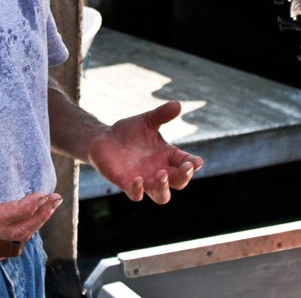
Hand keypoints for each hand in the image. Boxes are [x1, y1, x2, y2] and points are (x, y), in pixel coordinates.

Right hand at [0, 143, 60, 241]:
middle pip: (14, 229)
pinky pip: (13, 231)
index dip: (23, 209)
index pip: (0, 216)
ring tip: (54, 202)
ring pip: (16, 234)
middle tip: (55, 197)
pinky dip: (31, 222)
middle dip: (38, 215)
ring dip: (38, 220)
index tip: (41, 195)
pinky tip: (42, 208)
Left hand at [88, 101, 203, 203]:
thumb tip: (178, 105)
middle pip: (179, 183)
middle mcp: (159, 171)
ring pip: (161, 196)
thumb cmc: (129, 131)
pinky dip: (138, 190)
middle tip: (185, 169)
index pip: (186, 163)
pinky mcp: (127, 184)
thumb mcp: (147, 120)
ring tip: (161, 174)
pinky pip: (136, 195)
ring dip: (164, 188)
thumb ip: (161, 114)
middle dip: (184, 178)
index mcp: (168, 156)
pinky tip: (138, 179)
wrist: (104, 138)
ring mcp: (144, 180)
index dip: (193, 164)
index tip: (197, 162)